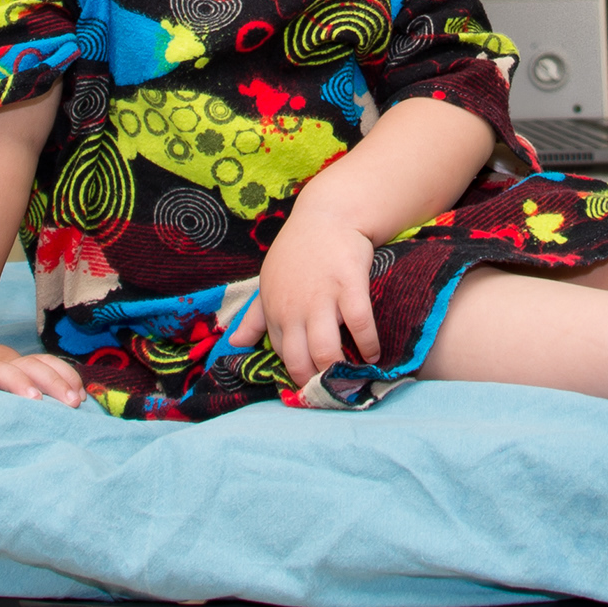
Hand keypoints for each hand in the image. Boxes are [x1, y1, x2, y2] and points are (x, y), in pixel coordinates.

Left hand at [230, 200, 380, 389]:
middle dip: (315, 381)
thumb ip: (254, 317)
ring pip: (327, 350)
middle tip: (331, 389)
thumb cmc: (296, 253)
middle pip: (302, 361)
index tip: (311, 382)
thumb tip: (234, 343)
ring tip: (349, 376)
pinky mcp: (350, 285)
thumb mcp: (268, 283)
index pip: (283, 356)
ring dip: (338, 370)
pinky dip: (368, 344)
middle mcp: (296, 308)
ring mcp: (323, 297)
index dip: (298, 374)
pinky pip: (360, 324)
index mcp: (275, 311)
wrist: (327, 217)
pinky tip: (373, 354)